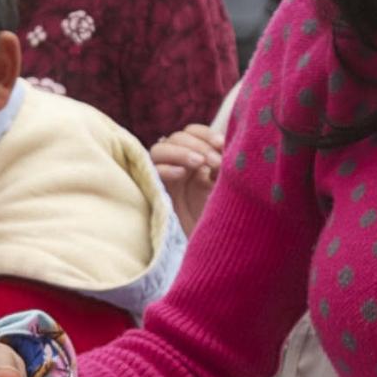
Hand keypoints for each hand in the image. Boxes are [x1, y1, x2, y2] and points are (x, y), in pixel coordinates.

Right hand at [149, 121, 225, 235]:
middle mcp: (176, 163)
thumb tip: (224, 145)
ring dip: (181, 152)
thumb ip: (222, 165)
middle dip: (197, 145)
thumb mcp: (224, 186)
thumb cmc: (221, 214)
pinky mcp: (154, 190)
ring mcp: (163, 176)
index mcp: (195, 157)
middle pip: (177, 137)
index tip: (222, 143)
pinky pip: (151, 171)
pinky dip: (166, 168)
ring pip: (160, 149)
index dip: (205, 134)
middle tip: (215, 161)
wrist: (213, 244)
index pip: (192, 132)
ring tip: (200, 164)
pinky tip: (182, 174)